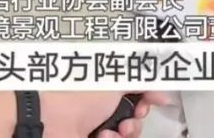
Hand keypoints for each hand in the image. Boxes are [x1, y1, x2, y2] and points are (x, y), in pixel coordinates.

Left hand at [39, 91, 171, 137]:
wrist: (51, 122)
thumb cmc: (78, 97)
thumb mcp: (116, 82)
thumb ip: (140, 81)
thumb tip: (161, 87)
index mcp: (108, 88)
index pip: (137, 94)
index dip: (148, 98)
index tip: (158, 99)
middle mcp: (103, 108)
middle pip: (134, 118)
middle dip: (137, 120)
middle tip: (134, 116)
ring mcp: (99, 128)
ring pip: (127, 135)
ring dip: (127, 133)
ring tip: (117, 130)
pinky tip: (103, 136)